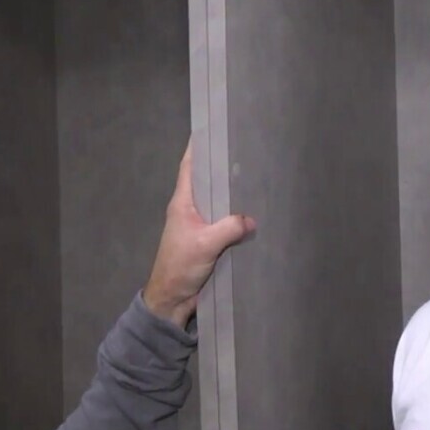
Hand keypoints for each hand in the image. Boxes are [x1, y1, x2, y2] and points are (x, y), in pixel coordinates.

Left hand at [144, 139, 256, 327]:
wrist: (172, 300)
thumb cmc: (180, 266)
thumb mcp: (205, 244)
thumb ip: (229, 228)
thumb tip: (252, 219)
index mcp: (182, 203)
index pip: (189, 167)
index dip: (198, 147)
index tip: (212, 129)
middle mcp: (191, 210)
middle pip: (208, 182)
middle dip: (223, 166)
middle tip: (248, 150)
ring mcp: (201, 226)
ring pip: (220, 202)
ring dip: (234, 193)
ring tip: (258, 177)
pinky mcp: (210, 241)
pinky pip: (227, 222)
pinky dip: (239, 216)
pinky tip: (257, 212)